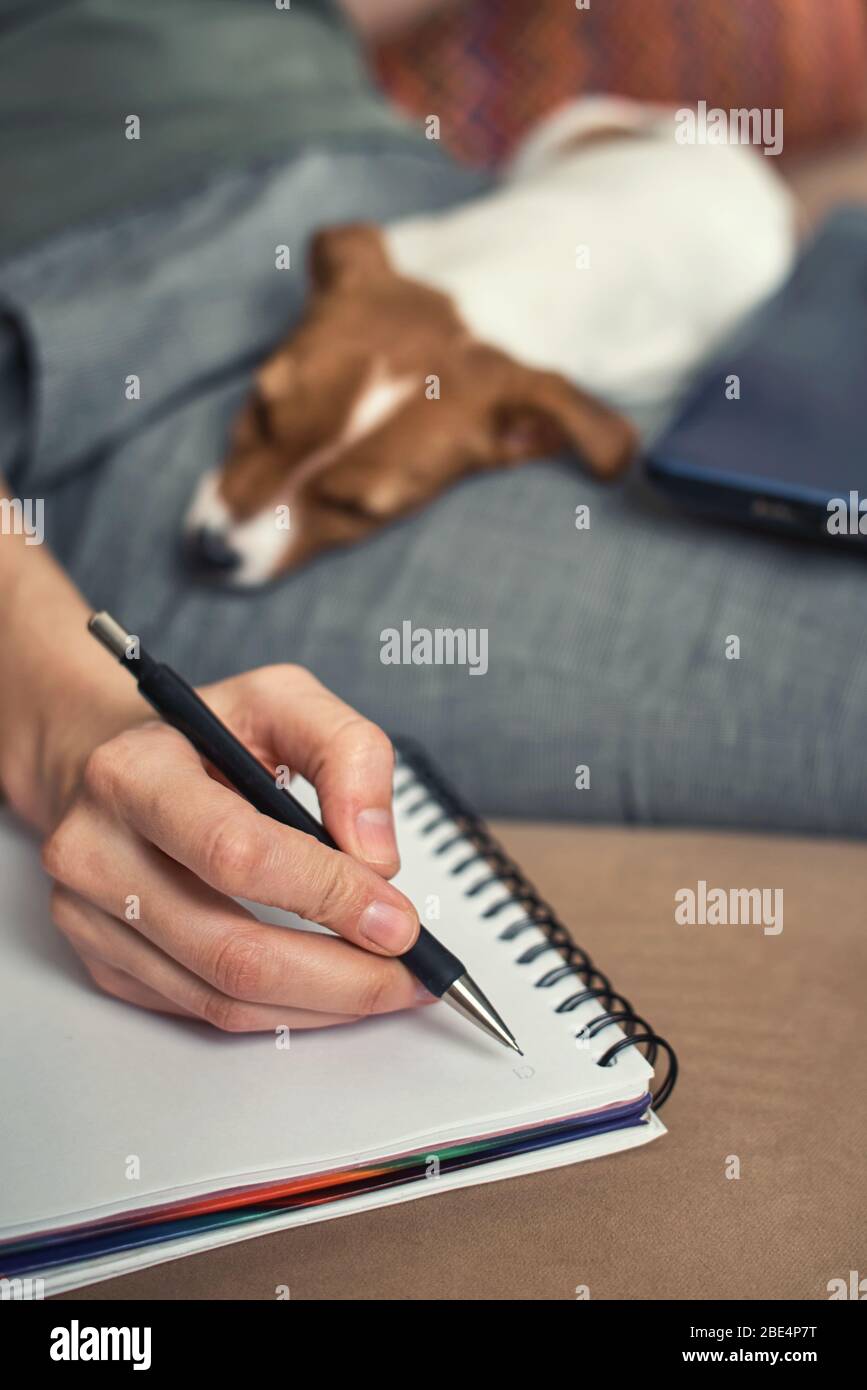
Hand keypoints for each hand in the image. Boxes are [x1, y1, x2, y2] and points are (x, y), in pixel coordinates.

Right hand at [40, 664, 428, 1031]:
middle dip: (343, 977)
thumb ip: (347, 752)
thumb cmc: (200, 735)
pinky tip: (329, 986)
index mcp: (135, 774)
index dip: (327, 894)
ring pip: (223, 999)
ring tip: (386, 984)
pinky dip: (283, 1011)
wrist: (104, 764)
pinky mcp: (103, 963)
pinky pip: (206, 1012)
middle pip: (232, 951)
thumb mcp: (282, 699)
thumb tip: (376, 856)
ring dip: (323, 1006)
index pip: (237, 854)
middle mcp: (96, 851)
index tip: (398, 919)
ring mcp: (90, 918)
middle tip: (411, 973)